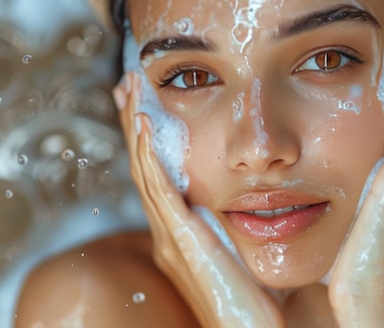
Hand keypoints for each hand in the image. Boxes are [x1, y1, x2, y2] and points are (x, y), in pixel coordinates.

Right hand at [115, 73, 284, 327]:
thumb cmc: (256, 299)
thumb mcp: (240, 250)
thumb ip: (235, 224)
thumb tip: (251, 199)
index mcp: (180, 234)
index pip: (159, 176)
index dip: (149, 138)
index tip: (146, 103)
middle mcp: (168, 232)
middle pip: (144, 166)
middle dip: (134, 123)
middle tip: (127, 84)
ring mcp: (170, 236)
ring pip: (145, 170)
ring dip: (136, 127)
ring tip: (130, 89)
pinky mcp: (180, 240)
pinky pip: (158, 189)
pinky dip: (148, 155)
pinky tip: (143, 124)